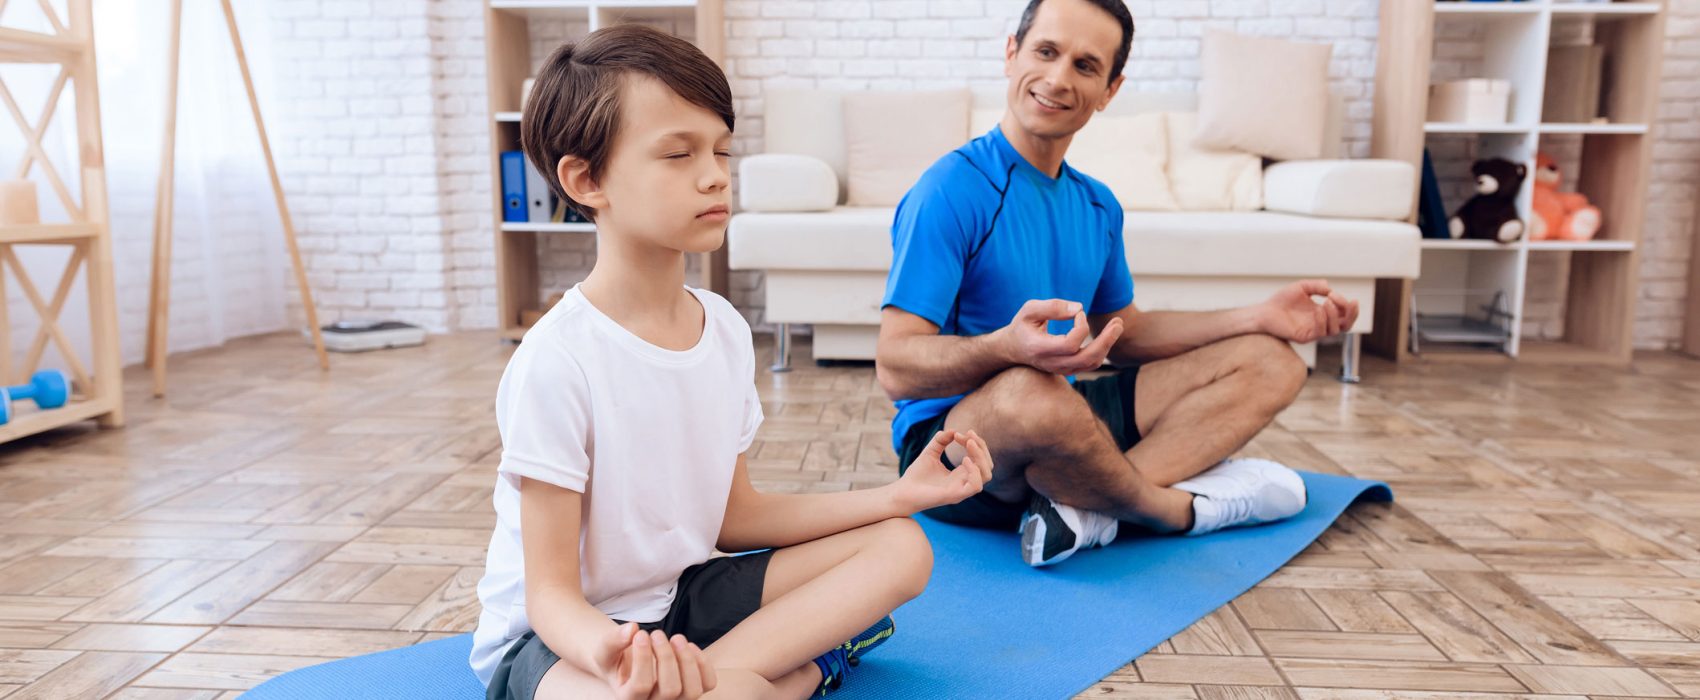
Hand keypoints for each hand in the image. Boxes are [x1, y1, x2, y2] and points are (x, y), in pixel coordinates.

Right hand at [595, 625, 716, 699]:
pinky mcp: (692, 690)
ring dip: (687, 660)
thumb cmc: (616, 659)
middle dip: (666, 656)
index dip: (643, 658)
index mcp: (629, 699)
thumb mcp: (606, 650)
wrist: (627, 666)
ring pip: (692, 691)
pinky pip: (708, 683)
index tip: (641, 634)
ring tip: (675, 638)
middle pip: (670, 690)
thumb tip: (632, 628)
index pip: (641, 686)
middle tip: (656, 633)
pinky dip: (702, 663)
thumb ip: (613, 641)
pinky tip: (687, 646)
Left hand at [893, 429, 992, 513]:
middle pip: (987, 465)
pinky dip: (974, 472)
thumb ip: (940, 441)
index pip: (979, 458)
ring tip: (969, 443)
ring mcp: (962, 490)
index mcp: (961, 474)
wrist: (903, 492)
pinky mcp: (955, 496)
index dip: (975, 443)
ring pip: (986, 475)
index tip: (961, 433)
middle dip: (981, 447)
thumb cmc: (917, 475)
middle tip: (968, 435)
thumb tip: (953, 431)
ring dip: (981, 457)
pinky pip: (975, 486)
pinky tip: (964, 460)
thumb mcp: (930, 452)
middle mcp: (964, 482)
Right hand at [1003, 299, 1123, 374]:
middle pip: (1086, 358)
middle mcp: (1051, 363)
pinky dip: (1102, 350)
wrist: (1013, 349)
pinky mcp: (1068, 370)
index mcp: (1040, 349)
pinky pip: (1090, 364)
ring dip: (1107, 345)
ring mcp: (1060, 369)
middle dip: (1106, 340)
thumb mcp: (1030, 310)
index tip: (1079, 313)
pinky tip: (1106, 335)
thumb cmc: (1022, 325)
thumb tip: (1079, 308)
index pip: (1070, 344)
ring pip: (1091, 363)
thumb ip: (1052, 307)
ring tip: (1116, 326)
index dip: (1080, 326)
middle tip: (1118, 322)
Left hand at [1258, 280, 1358, 343]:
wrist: (1264, 311)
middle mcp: (1321, 323)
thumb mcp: (1302, 287)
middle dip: (1352, 314)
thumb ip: (1317, 286)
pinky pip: (1320, 333)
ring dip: (1335, 315)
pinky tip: (1319, 310)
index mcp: (1323, 312)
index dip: (1346, 305)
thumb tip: (1331, 289)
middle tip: (1352, 303)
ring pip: (1336, 330)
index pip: (1343, 313)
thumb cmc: (1282, 300)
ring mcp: (1314, 331)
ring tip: (1328, 302)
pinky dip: (1323, 321)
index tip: (1338, 295)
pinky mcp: (1305, 337)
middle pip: (1346, 325)